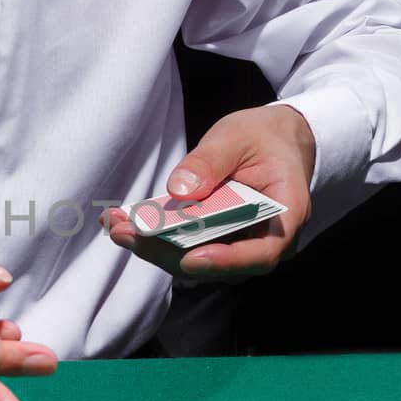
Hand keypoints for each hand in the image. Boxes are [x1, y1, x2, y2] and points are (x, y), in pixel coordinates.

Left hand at [99, 104, 315, 284]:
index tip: (191, 257)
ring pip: (194, 261)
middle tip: (126, 232)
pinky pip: (185, 248)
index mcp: (285, 217)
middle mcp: (263, 242)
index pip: (262, 253)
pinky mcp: (215, 243)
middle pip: (217, 263)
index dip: (227, 261)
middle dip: (167, 251)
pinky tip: (122, 221)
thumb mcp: (237, 137)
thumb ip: (210, 161)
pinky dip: (154, 237)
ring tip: (115, 225)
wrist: (275, 142)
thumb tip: (180, 189)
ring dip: (153, 246)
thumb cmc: (264, 138)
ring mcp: (238, 247)